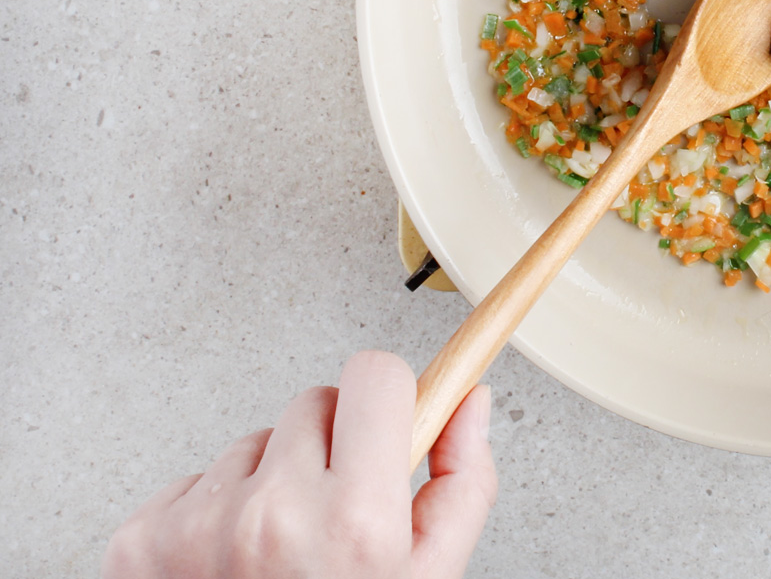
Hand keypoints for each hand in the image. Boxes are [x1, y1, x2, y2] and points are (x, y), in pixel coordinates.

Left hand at [103, 351, 496, 578]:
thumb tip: (468, 405)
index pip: (376, 375)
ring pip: (253, 444)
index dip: (389, 400)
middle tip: (334, 515)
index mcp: (355, 522)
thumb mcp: (429, 578)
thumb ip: (462, 485)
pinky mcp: (139, 540)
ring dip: (270, 483)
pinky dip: (214, 516)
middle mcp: (273, 515)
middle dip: (331, 446)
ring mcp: (199, 526)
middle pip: (315, 402)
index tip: (388, 427)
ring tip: (278, 553)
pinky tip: (229, 566)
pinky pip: (195, 483)